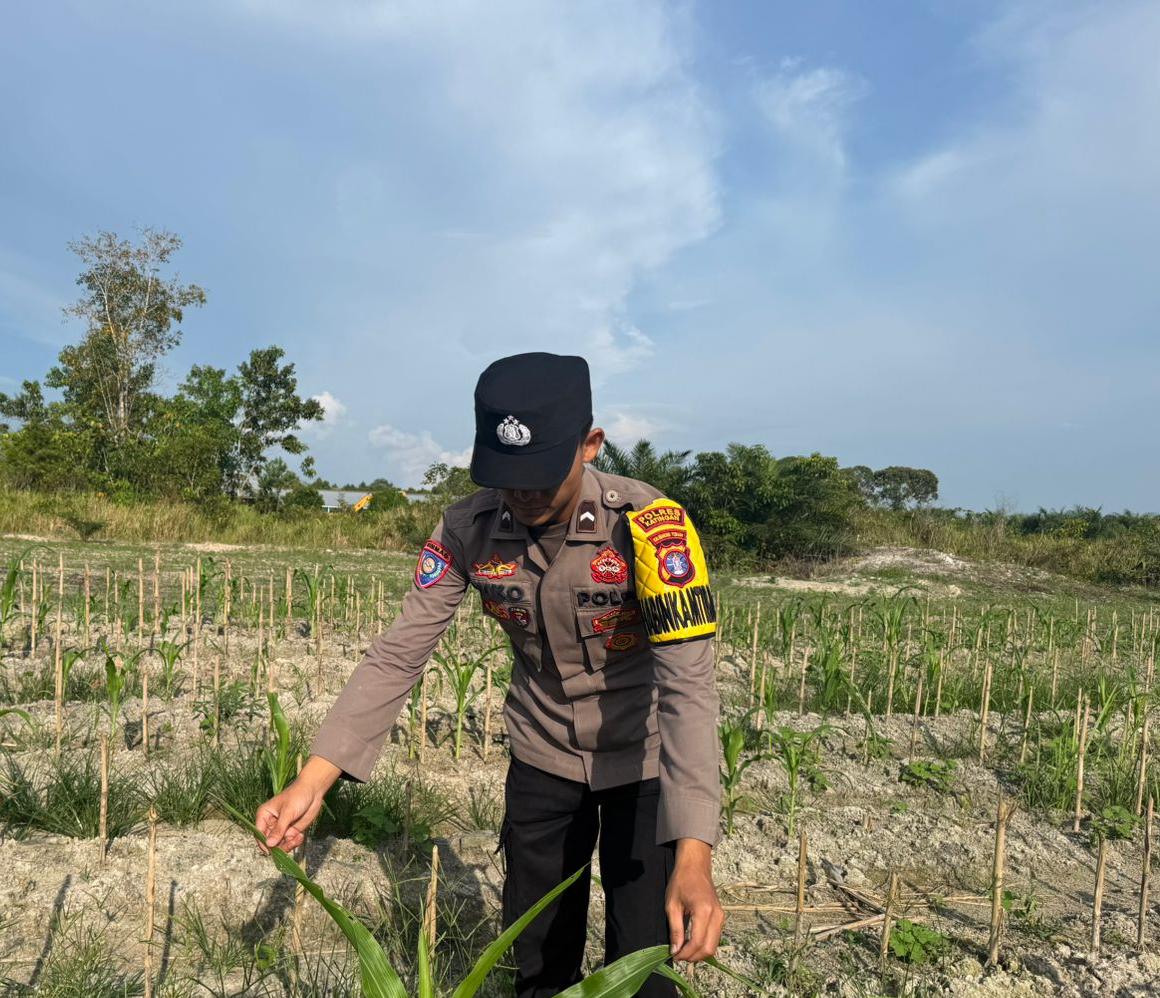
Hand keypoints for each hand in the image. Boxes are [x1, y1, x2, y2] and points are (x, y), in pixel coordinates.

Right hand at [254, 756, 339, 854]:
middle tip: (289, 842)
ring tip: (297, 838)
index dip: (263, 843)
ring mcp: (281, 828)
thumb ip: (279, 829)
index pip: (259, 833)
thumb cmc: (297, 796)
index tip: (270, 850)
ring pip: (279, 845)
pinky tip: (300, 836)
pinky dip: (295, 842)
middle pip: (269, 842)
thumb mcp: (287, 812)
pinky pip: (289, 843)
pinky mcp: (291, 831)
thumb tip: (269, 844)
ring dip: (288, 845)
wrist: (314, 791)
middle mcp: (271, 823)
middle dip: (278, 846)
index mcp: (264, 815)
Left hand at [665, 838, 724, 962]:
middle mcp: (716, 915)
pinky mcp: (721, 916)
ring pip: (714, 945)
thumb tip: (675, 950)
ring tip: (684, 950)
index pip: (697, 942)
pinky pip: (715, 937)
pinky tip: (691, 942)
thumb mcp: (672, 905)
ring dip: (699, 952)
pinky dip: (704, 944)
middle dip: (693, 957)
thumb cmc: (681, 881)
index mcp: (703, 911)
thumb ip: (675, 929)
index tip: (674, 955)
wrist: (695, 865)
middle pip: (709, 948)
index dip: (685, 953)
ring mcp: (721, 916)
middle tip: (679, 955)